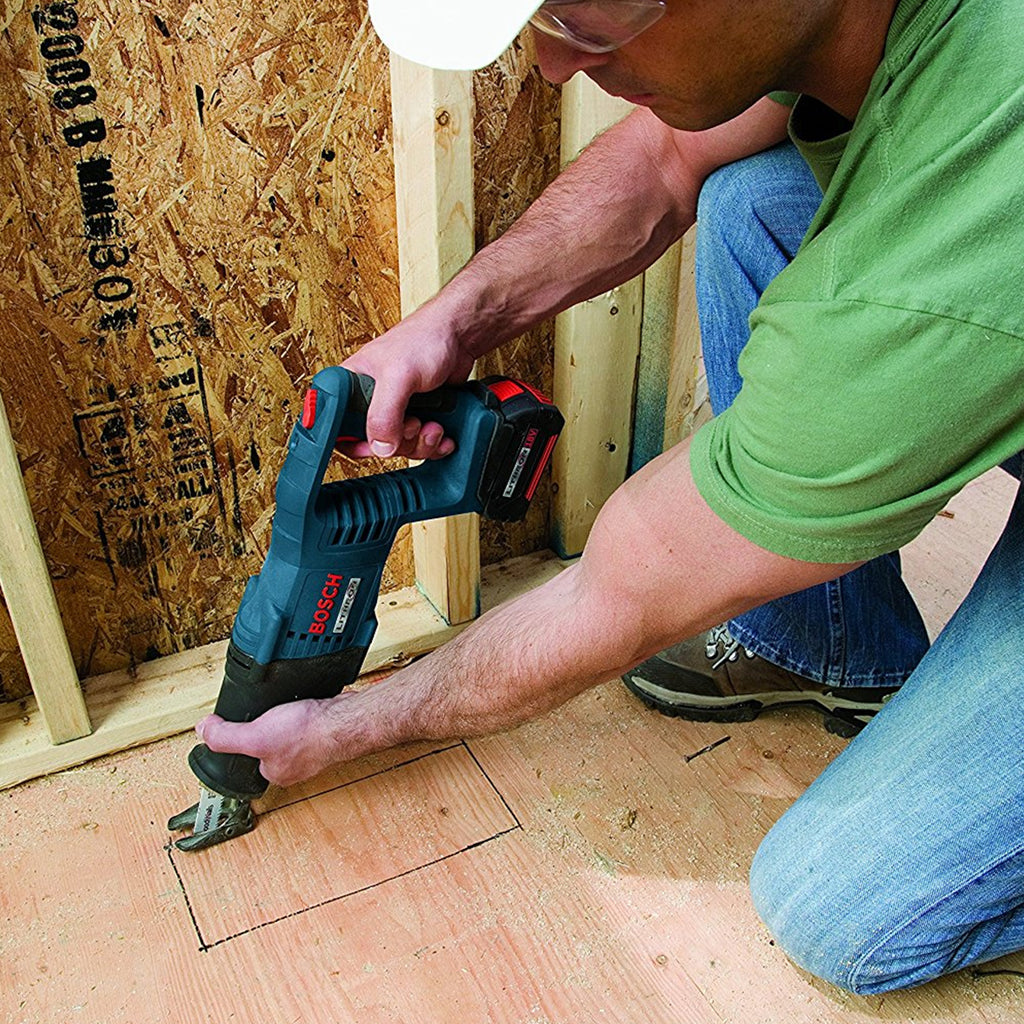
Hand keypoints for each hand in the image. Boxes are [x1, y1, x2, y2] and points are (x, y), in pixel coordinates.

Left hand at [196, 699, 336, 788]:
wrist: (345, 719)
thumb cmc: (308, 733)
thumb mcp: (255, 736)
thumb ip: (226, 736)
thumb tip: (203, 730)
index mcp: (274, 772)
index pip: (247, 761)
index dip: (240, 743)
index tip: (239, 727)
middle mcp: (293, 764)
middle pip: (267, 746)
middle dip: (263, 729)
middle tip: (261, 714)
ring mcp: (310, 747)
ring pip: (287, 734)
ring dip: (283, 720)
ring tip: (280, 708)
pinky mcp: (323, 730)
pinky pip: (305, 722)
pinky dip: (301, 712)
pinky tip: (299, 704)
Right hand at [341, 301, 476, 459]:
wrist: (460, 336)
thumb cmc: (425, 338)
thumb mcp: (399, 376)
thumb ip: (385, 413)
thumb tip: (380, 446)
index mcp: (352, 385)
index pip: (337, 425)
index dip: (352, 442)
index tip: (371, 448)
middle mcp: (370, 399)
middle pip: (373, 443)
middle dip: (400, 442)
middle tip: (414, 423)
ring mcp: (395, 409)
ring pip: (400, 446)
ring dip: (421, 442)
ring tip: (434, 424)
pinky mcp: (417, 415)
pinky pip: (420, 443)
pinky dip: (434, 443)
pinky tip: (444, 431)